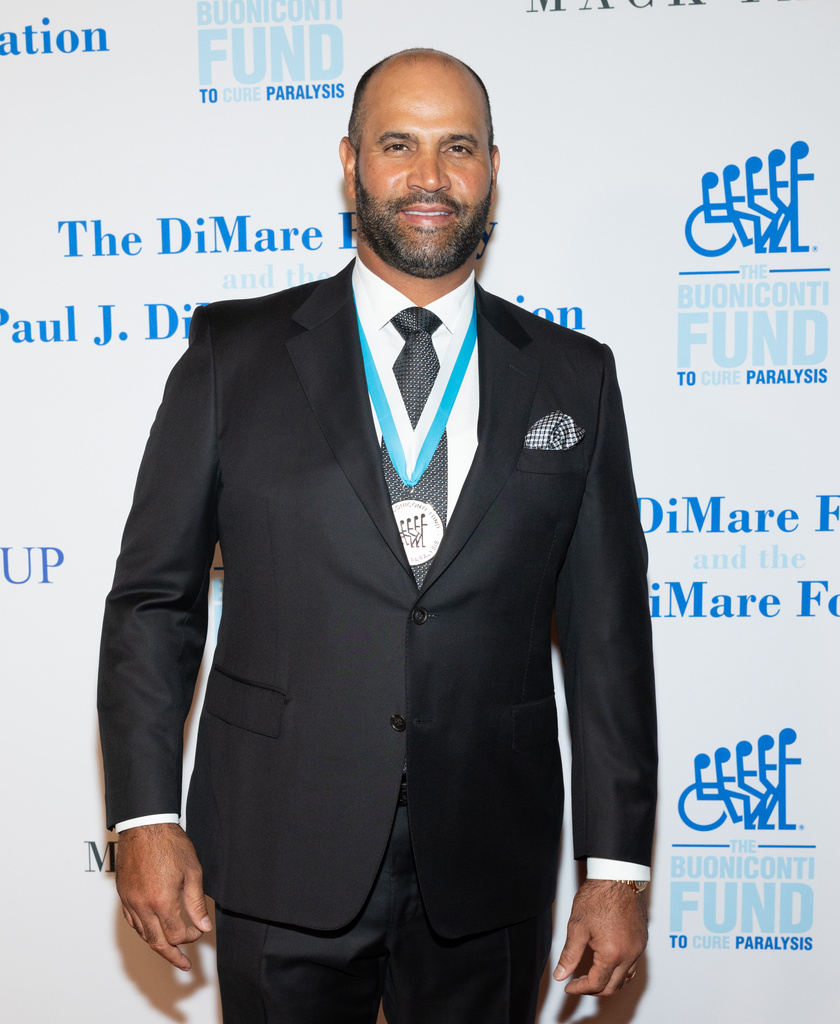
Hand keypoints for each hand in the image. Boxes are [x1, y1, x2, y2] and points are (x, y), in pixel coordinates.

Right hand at [115, 823, 211, 970]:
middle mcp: (143, 906)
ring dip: (157, 945)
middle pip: (157, 942)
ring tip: (170, 951)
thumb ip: (196, 903)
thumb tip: (203, 926)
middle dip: (172, 956)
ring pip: (143, 934)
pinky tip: (153, 930)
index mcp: (162, 901)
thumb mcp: (192, 871)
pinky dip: (144, 931)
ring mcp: (130, 901)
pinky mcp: (123, 895)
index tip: (199, 930)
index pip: (176, 934)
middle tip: (184, 965)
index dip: (190, 937)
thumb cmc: (170, 844)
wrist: (145, 826)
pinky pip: (133, 921)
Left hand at [553, 879, 646, 995]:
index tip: (568, 985)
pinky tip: (607, 961)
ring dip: (609, 982)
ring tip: (592, 974)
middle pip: (613, 987)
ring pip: (625, 978)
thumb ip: (569, 954)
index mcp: (612, 954)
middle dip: (594, 989)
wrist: (618, 876)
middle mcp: (629, 955)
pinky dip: (620, 970)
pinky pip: (632, 965)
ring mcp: (638, 948)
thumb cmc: (599, 896)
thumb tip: (561, 974)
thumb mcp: (577, 926)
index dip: (579, 988)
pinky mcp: (642, 941)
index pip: (596, 984)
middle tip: (578, 982)